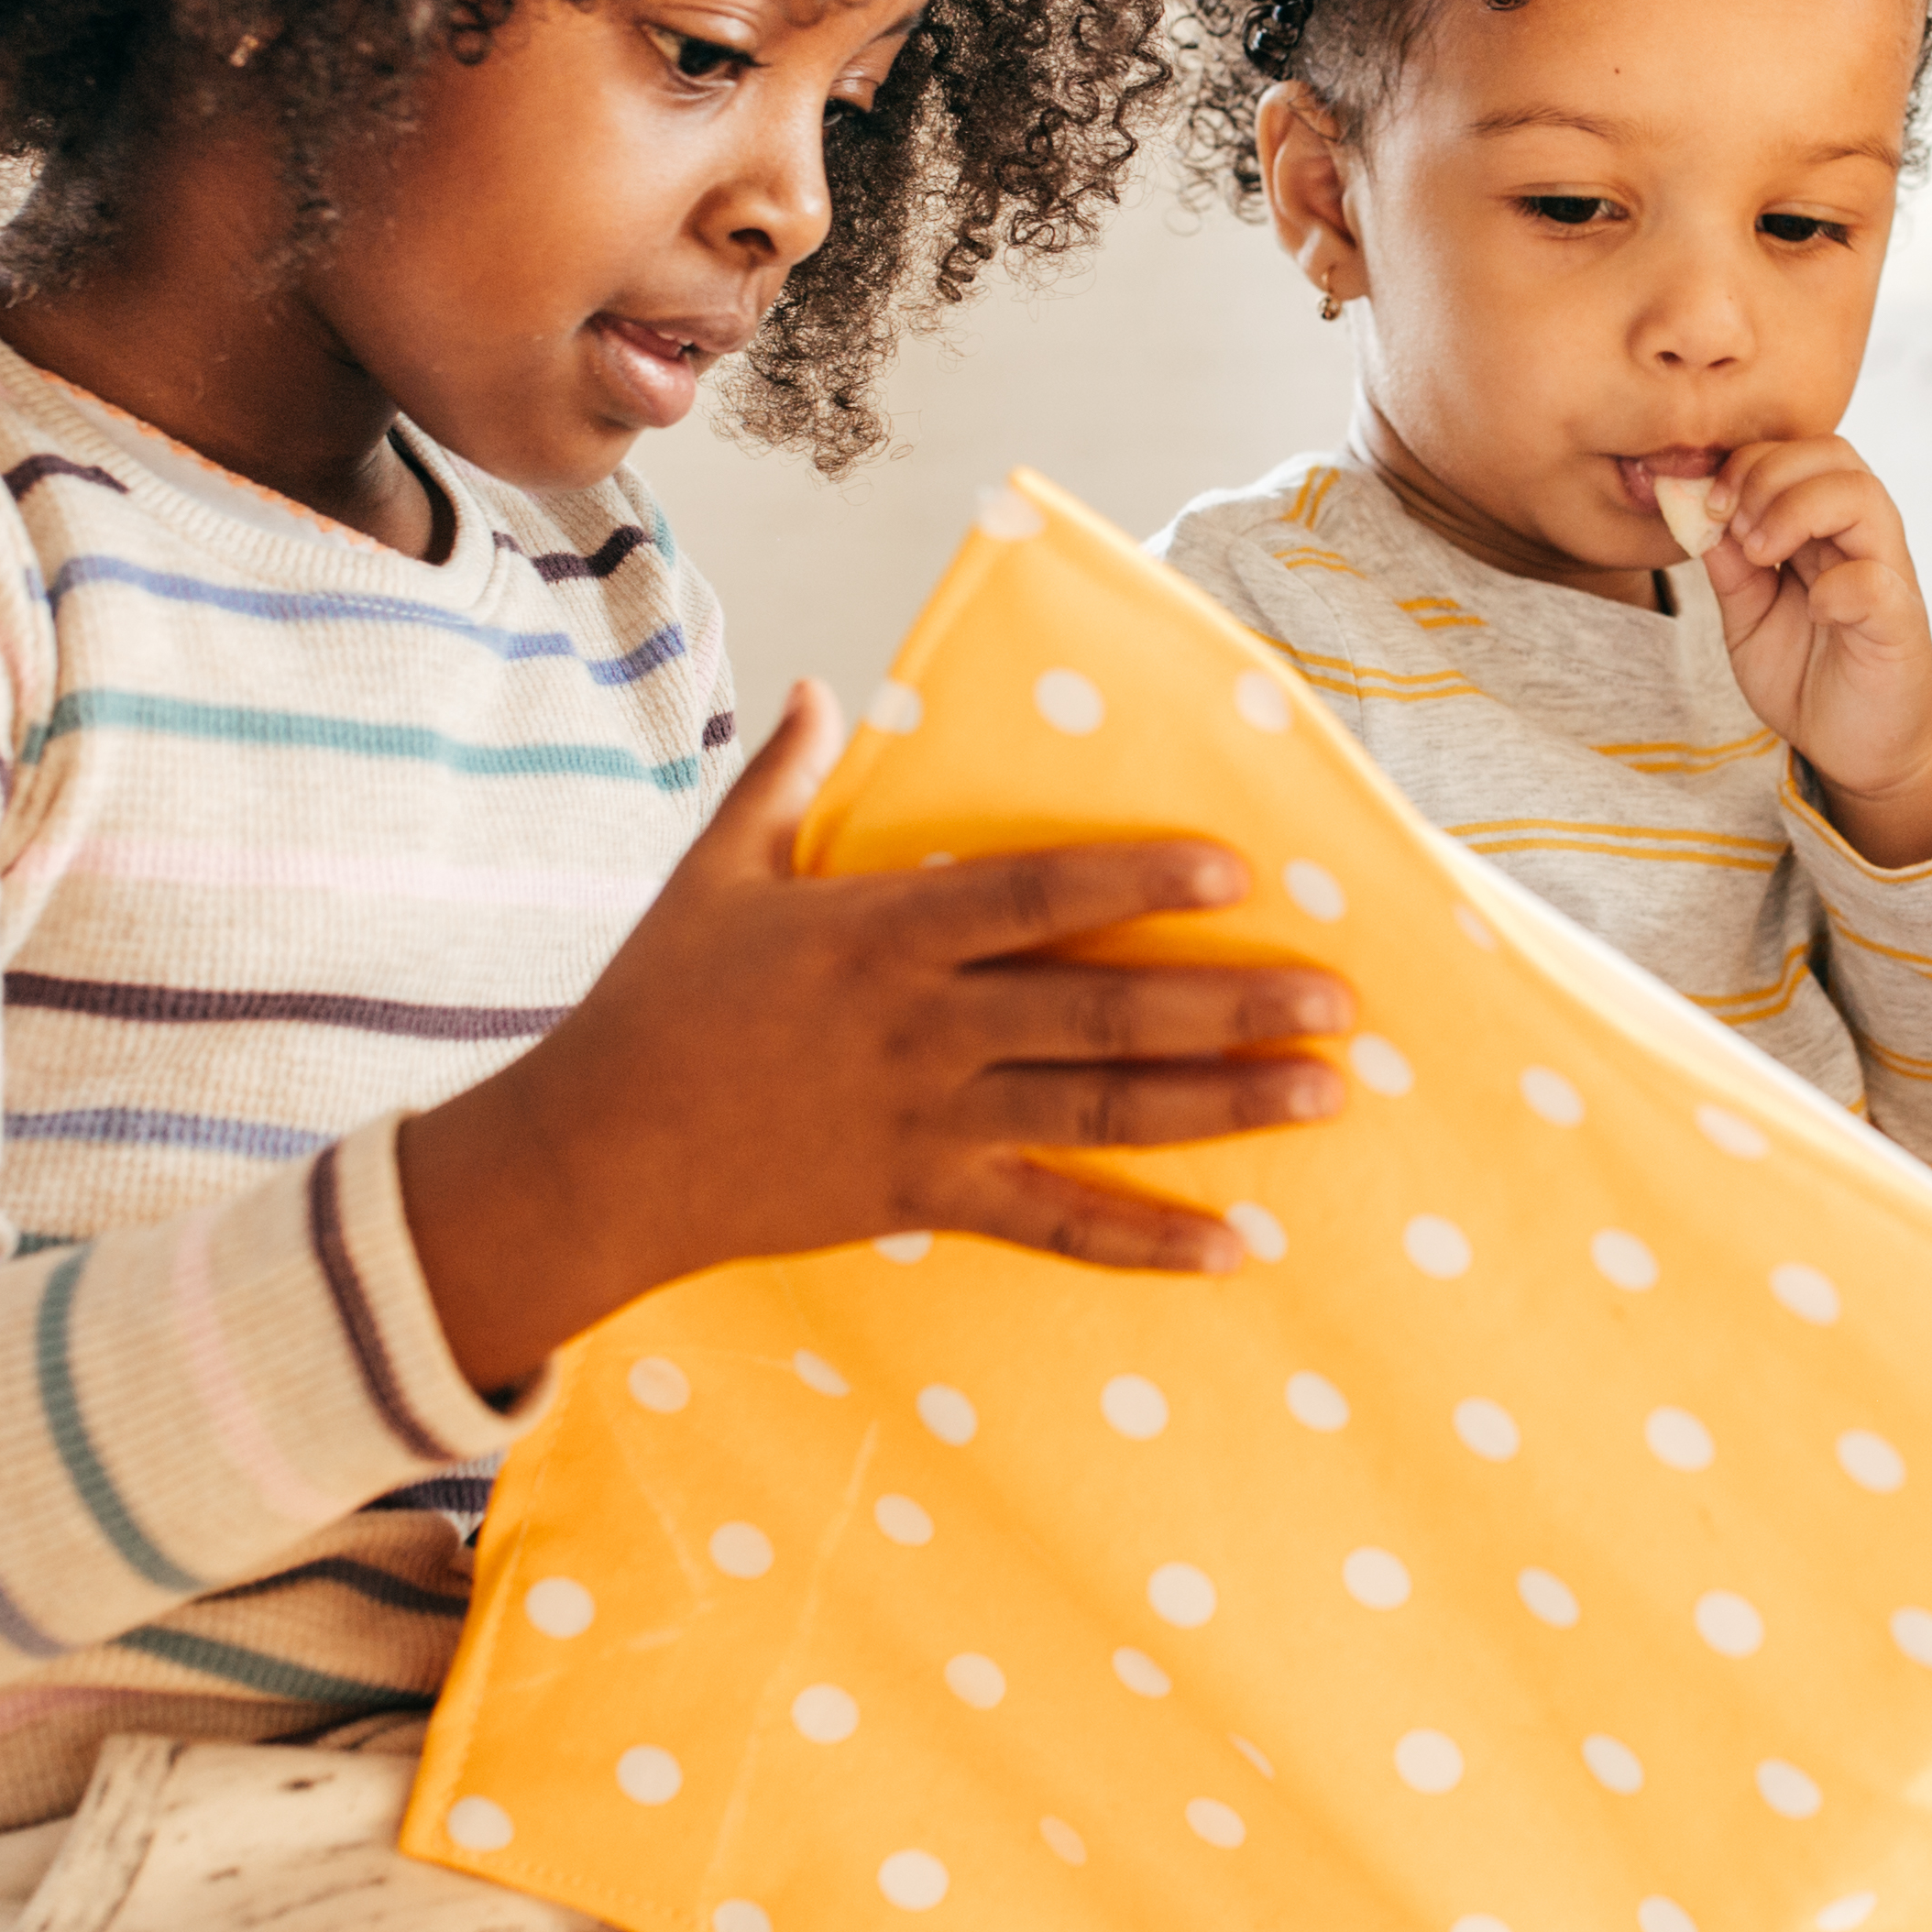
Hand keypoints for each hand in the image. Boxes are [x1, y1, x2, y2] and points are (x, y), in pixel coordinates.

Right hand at [398, 683, 1356, 1389]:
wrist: (591, 1162)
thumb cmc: (654, 1005)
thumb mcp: (712, 876)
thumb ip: (777, 780)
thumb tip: (811, 686)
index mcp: (879, 933)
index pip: (1032, 895)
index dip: (1134, 880)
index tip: (1236, 869)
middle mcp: (920, 1028)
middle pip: (1098, 1010)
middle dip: (1227, 1004)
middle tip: (1340, 1002)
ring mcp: (929, 1121)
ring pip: (1099, 1112)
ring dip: (1220, 1107)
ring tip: (1324, 1095)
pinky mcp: (923, 1199)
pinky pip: (1052, 1222)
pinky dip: (1144, 1240)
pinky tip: (1233, 1245)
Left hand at [1690, 434, 1931, 867]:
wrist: (1855, 750)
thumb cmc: (1805, 673)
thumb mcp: (1747, 616)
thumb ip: (1728, 565)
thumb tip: (1694, 511)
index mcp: (1825, 529)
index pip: (1797, 453)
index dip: (1747, 463)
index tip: (1708, 504)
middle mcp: (1862, 540)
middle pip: (1833, 455)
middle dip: (1768, 475)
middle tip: (1736, 527)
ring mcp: (1886, 578)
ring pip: (1863, 496)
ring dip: (1798, 511)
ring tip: (1764, 556)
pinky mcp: (1899, 624)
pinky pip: (1877, 581)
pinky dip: (1838, 585)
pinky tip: (1813, 609)